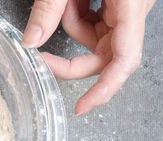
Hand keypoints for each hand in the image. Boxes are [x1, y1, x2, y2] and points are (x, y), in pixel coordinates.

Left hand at [22, 0, 155, 114]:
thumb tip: (30, 42)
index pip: (124, 62)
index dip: (103, 90)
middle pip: (104, 59)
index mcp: (131, 7)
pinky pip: (93, 27)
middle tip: (40, 58)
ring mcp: (126, 15)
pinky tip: (72, 0)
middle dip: (70, 62)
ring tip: (67, 0)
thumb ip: (48, 10)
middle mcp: (133, 16)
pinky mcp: (117, 11)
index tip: (79, 108)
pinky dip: (76, 17)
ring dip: (71, 26)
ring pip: (94, 42)